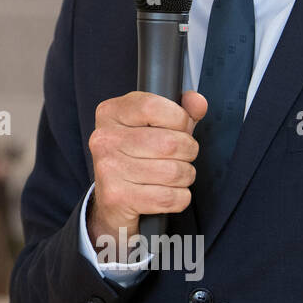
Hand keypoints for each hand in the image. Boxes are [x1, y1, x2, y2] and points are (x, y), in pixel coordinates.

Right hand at [86, 90, 206, 245]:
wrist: (112, 200)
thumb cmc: (137, 157)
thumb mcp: (154, 126)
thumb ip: (180, 111)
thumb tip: (197, 102)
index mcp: (110, 113)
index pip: (153, 106)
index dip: (180, 119)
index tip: (180, 128)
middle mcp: (104, 139)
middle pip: (171, 143)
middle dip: (188, 152)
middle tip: (178, 157)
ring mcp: (108, 169)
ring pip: (174, 172)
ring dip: (184, 177)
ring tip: (171, 177)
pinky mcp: (116, 198)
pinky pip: (169, 198)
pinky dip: (178, 199)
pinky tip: (165, 194)